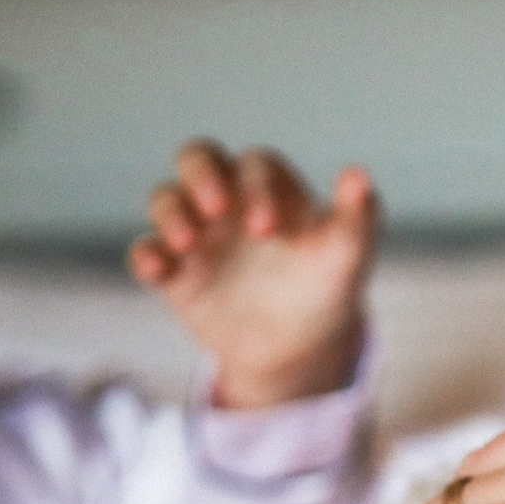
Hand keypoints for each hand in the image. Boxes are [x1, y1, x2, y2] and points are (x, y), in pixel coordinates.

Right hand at [128, 139, 377, 409]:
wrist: (297, 345)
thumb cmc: (324, 287)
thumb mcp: (346, 258)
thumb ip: (356, 218)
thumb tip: (359, 176)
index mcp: (270, 187)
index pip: (256, 167)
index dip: (258, 189)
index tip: (267, 230)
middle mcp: (227, 200)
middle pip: (197, 157)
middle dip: (200, 175)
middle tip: (215, 208)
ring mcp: (197, 232)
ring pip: (165, 199)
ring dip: (170, 213)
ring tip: (187, 243)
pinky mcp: (174, 270)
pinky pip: (146, 251)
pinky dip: (146, 256)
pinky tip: (158, 270)